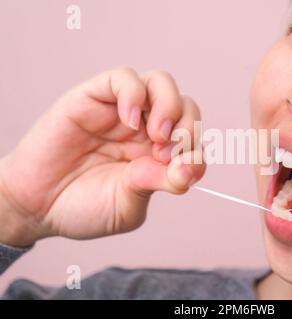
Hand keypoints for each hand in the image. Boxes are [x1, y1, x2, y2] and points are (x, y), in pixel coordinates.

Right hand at [0, 67, 205, 246]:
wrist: (36, 206)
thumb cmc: (82, 207)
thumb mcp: (129, 205)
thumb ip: (159, 184)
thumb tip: (191, 168)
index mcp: (157, 155)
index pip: (193, 137)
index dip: (196, 149)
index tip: (183, 172)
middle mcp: (144, 128)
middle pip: (185, 105)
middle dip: (187, 127)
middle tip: (166, 154)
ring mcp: (121, 111)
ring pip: (161, 83)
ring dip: (169, 106)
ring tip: (156, 135)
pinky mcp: (94, 97)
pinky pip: (124, 78)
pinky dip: (133, 94)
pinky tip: (127, 121)